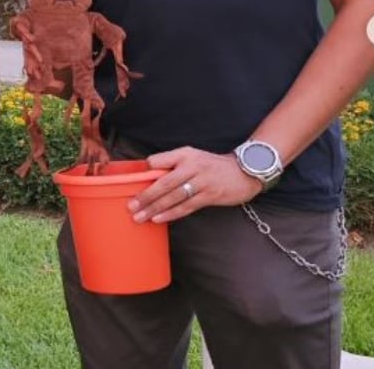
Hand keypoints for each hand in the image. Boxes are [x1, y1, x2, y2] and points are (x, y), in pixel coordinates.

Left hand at [129, 147, 263, 223]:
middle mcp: (192, 166)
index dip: (145, 171)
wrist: (243, 172)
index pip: (158, 161)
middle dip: (145, 196)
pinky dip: (170, 213)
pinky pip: (186, 207)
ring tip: (139, 217)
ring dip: (154, 208)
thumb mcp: (192, 156)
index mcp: (184, 154)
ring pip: (173, 197)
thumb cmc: (211, 165)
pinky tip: (158, 218)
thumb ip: (171, 162)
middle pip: (163, 183)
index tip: (130, 183)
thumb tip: (148, 174)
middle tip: (131, 206)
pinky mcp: (209, 196)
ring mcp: (201, 182)